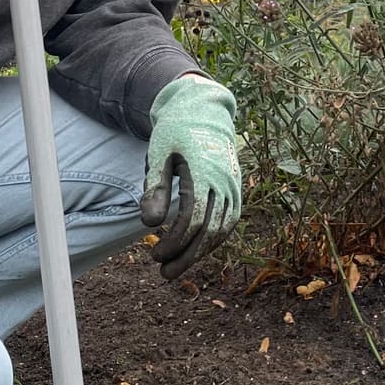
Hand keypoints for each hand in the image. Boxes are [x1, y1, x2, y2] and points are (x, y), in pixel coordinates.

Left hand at [141, 75, 242, 278]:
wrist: (204, 110)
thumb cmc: (175, 131)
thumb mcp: (158, 152)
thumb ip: (154, 187)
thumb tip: (149, 224)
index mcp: (204, 170)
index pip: (194, 218)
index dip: (175, 242)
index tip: (154, 255)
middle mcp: (225, 180)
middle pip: (210, 230)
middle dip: (187, 256)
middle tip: (163, 273)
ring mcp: (234, 184)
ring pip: (223, 229)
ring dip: (200, 253)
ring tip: (176, 268)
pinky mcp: (236, 188)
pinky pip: (230, 221)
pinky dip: (213, 240)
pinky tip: (195, 250)